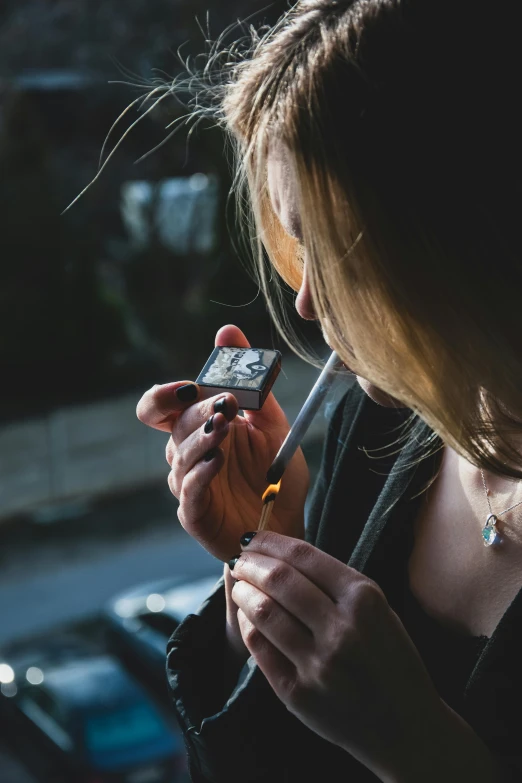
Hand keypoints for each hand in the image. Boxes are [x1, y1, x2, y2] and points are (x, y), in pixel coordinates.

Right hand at [136, 325, 308, 561]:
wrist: (286, 522)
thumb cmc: (273, 474)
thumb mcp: (270, 422)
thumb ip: (250, 381)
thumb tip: (227, 330)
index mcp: (195, 429)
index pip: (158, 406)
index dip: (164, 394)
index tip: (192, 385)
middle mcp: (185, 455)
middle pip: (173, 426)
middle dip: (198, 410)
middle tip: (225, 403)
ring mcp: (187, 485)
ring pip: (179, 456)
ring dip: (201, 437)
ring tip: (224, 426)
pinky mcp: (195, 514)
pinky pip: (190, 490)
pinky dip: (201, 472)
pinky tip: (218, 460)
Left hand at [230, 532, 445, 781]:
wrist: (406, 726)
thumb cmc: (391, 660)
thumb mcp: (380, 610)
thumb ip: (337, 583)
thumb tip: (283, 554)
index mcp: (364, 598)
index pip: (303, 555)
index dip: (269, 541)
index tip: (252, 537)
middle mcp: (342, 628)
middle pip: (279, 579)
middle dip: (250, 563)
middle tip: (239, 559)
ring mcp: (319, 663)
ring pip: (264, 611)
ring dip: (243, 592)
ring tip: (239, 586)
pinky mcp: (299, 693)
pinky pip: (260, 648)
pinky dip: (248, 625)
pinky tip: (247, 617)